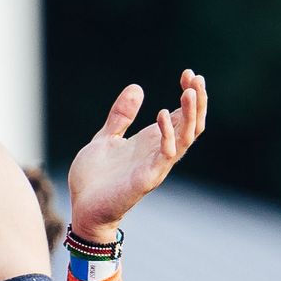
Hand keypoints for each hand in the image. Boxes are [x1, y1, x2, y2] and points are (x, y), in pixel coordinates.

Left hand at [67, 73, 206, 239]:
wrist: (82, 208)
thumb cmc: (95, 178)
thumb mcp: (106, 138)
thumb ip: (121, 116)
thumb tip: (137, 88)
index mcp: (152, 142)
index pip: (182, 116)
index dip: (189, 95)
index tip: (188, 73)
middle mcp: (159, 153)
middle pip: (192, 126)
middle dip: (198, 102)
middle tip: (197, 78)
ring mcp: (155, 166)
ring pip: (185, 139)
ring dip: (190, 115)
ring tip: (190, 91)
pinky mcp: (146, 179)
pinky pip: (164, 155)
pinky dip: (167, 134)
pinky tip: (162, 114)